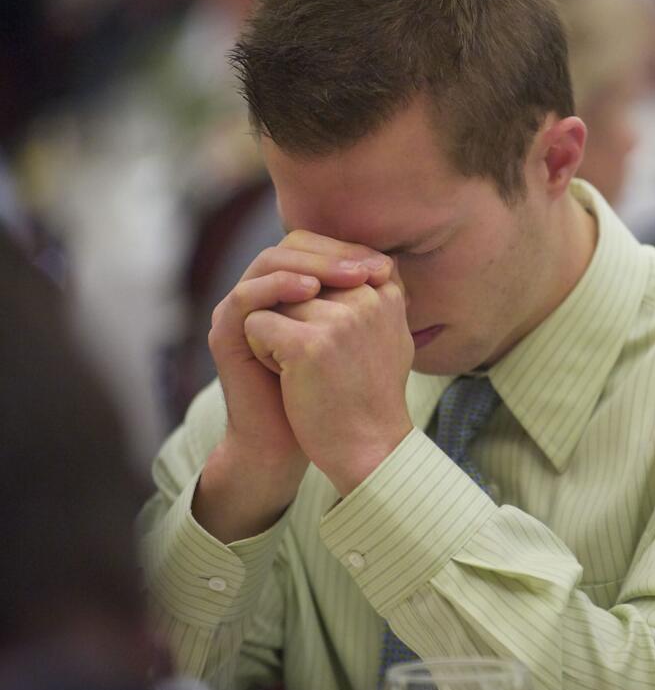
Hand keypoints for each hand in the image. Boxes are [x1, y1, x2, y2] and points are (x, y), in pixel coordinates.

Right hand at [195, 231, 393, 541]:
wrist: (295, 442)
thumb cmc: (331, 395)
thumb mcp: (356, 342)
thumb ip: (366, 304)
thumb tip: (393, 265)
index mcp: (290, 291)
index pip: (314, 247)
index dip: (347, 250)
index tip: (384, 267)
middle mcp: (262, 294)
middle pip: (291, 246)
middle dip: (332, 253)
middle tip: (366, 268)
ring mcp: (240, 311)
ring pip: (269, 263)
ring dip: (310, 264)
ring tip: (346, 276)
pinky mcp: (225, 334)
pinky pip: (245, 297)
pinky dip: (278, 288)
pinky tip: (310, 292)